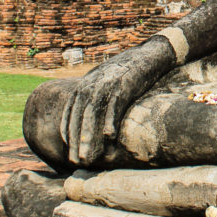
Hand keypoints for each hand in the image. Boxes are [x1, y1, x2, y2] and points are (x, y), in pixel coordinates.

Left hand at [60, 37, 173, 165]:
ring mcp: (107, 84)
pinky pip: (114, 106)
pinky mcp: (124, 85)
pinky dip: (110, 121)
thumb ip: (94, 96)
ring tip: (89, 156)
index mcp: (85, 84)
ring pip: (93, 114)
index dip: (67, 132)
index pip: (70, 111)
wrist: (149, 55)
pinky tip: (109, 137)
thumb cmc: (127, 73)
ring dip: (89, 137)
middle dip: (76, 140)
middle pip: (79, 116)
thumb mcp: (104, 81)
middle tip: (76, 161)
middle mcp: (92, 84)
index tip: (68, 150)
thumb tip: (87, 119)